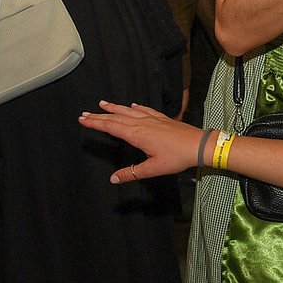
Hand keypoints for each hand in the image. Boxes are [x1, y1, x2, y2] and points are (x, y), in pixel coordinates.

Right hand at [79, 100, 203, 181]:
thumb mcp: (153, 169)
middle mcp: (143, 123)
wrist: (199, 144)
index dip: (95, 123)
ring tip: (103, 104)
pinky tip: (133, 105)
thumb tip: (114, 178)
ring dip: (115, 107)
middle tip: (85, 113)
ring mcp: (153, 119)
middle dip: (99, 115)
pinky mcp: (163, 119)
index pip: (111, 127)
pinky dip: (136, 107)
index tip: (82, 119)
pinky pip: (146, 110)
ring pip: (129, 111)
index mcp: (137, 135)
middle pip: (116, 117)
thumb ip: (132, 173)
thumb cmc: (178, 157)